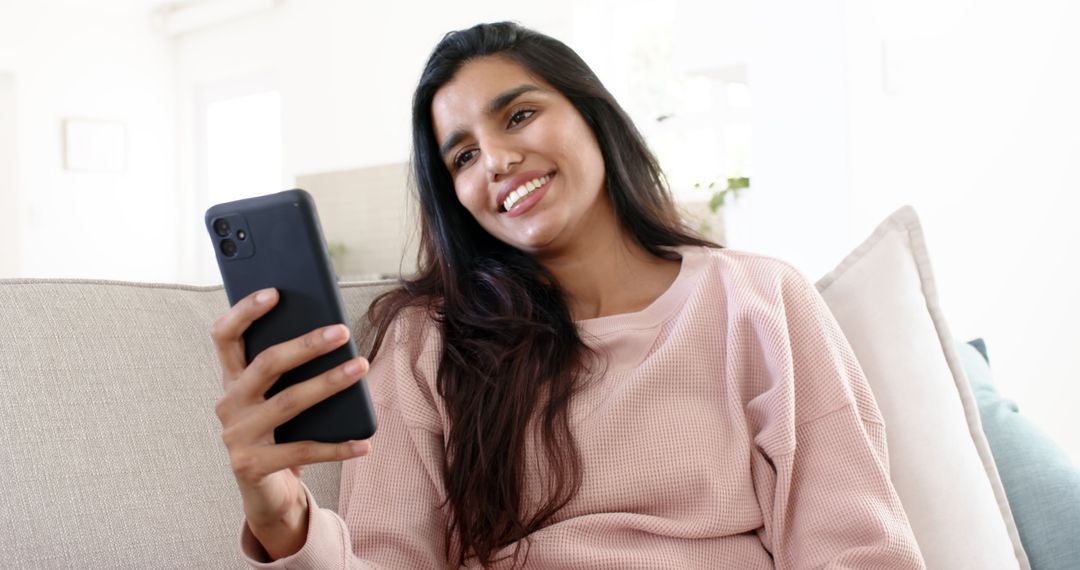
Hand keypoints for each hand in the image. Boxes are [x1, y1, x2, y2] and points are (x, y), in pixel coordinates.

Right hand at [210, 287, 370, 558]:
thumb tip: (333, 335)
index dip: (245, 311)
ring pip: (288, 402)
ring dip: (329, 383)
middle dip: (305, 344)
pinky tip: (364, 442)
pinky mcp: (251, 466)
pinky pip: (302, 451)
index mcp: (232, 379)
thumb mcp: (280, 397)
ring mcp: (237, 436)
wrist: (267, 491)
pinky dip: (337, 447)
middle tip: (342, 331)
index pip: (224, 336)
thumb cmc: (281, 432)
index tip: (275, 291)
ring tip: (361, 367)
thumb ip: (291, 370)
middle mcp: (228, 404)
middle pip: (265, 364)